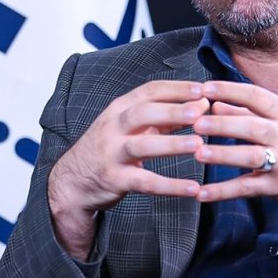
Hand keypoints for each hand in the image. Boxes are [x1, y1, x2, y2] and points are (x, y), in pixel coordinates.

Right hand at [48, 80, 208, 258]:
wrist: (72, 180)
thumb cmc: (110, 148)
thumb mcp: (130, 126)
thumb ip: (163, 117)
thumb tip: (202, 106)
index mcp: (119, 108)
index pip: (150, 91)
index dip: (178, 88)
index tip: (205, 89)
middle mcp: (112, 127)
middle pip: (143, 113)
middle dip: (173, 110)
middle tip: (202, 110)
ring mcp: (111, 153)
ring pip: (142, 145)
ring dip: (172, 144)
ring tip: (199, 144)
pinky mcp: (114, 179)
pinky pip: (145, 182)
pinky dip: (170, 186)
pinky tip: (193, 188)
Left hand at [192, 81, 277, 224]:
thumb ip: (248, 111)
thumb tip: (215, 103)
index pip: (257, 97)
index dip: (230, 91)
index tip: (205, 88)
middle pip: (252, 126)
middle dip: (223, 124)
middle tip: (195, 122)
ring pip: (250, 156)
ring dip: (222, 155)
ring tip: (198, 154)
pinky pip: (247, 188)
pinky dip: (223, 191)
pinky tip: (202, 193)